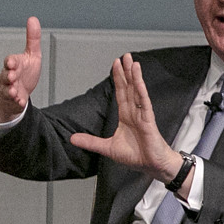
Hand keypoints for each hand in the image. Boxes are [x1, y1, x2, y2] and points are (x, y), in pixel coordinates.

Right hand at [0, 17, 44, 123]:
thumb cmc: (25, 72)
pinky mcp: (15, 100)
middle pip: (6, 75)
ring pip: (7, 89)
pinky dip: (17, 101)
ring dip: (10, 90)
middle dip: (8, 75)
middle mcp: (9, 76)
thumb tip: (33, 19)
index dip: (10, 62)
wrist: (20, 92)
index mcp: (14, 64)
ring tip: (14, 91)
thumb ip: (32, 38)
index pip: (10, 61)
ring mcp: (10, 89)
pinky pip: (15, 101)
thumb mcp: (31, 54)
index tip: (11, 62)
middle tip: (11, 76)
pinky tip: (20, 101)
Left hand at [68, 54, 186, 182]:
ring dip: (134, 76)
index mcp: (126, 116)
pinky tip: (138, 79)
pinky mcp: (149, 120)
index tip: (115, 65)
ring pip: (137, 91)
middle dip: (126, 72)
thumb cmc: (136, 156)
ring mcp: (142, 114)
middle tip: (124, 56)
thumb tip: (72, 138)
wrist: (152, 166)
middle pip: (129, 88)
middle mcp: (134, 112)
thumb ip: (91, 142)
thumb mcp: (107, 148)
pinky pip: (144, 102)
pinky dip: (140, 89)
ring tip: (132, 61)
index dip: (118, 79)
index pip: (121, 93)